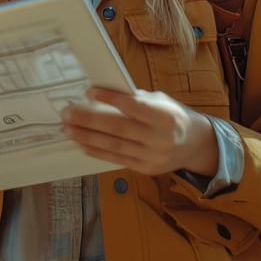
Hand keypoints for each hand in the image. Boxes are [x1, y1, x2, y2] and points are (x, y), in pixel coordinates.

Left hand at [60, 88, 218, 177]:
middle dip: (89, 120)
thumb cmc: (172, 116)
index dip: (111, 99)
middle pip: (118, 128)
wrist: (194, 144)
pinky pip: (116, 159)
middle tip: (67, 113)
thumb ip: (136, 99)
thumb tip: (103, 94)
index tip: (89, 92)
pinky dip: (97, 151)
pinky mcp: (145, 168)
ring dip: (87, 136)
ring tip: (68, 128)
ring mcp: (152, 156)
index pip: (134, 107)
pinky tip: (82, 143)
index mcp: (166, 117)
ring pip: (114, 145)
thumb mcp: (161, 101)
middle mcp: (160, 139)